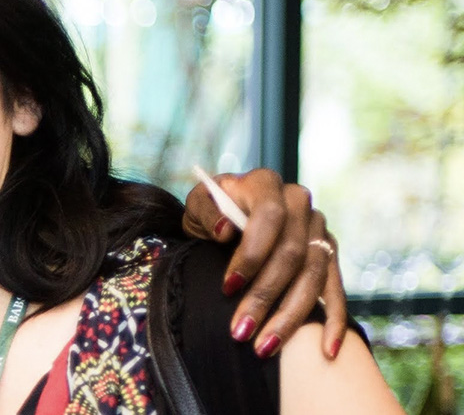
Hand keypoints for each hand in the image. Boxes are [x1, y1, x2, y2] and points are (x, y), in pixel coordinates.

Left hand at [182, 168, 347, 359]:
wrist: (229, 215)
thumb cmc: (211, 212)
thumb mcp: (197, 206)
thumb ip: (207, 213)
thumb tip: (225, 230)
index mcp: (266, 185)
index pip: (269, 218)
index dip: (251, 254)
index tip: (227, 287)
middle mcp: (299, 203)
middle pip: (291, 255)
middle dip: (264, 297)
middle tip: (240, 331)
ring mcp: (318, 229)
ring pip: (313, 277)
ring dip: (290, 316)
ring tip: (264, 347)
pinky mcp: (328, 253)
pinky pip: (336, 289)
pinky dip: (334, 321)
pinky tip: (327, 349)